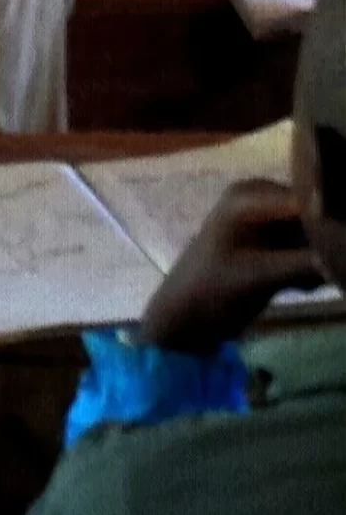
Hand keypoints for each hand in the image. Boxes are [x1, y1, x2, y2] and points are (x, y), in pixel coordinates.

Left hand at [136, 179, 324, 355]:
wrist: (185, 318)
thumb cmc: (211, 291)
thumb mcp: (259, 277)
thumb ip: (304, 263)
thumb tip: (342, 259)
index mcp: (249, 196)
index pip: (306, 198)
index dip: (328, 222)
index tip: (342, 249)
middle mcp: (260, 198)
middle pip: (312, 214)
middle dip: (323, 245)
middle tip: (324, 275)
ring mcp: (266, 220)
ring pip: (312, 234)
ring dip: (317, 261)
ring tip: (305, 285)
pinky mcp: (271, 242)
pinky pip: (305, 249)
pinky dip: (308, 269)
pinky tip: (299, 287)